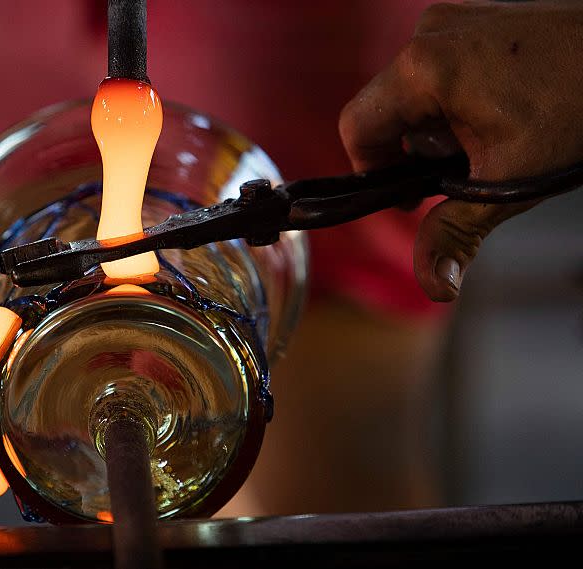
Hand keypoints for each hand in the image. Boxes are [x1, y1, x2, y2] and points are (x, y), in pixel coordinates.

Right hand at [339, 1, 582, 300]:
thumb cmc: (580, 104)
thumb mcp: (510, 181)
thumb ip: (457, 231)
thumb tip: (434, 284)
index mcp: (424, 69)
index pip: (358, 128)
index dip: (372, 171)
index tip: (410, 195)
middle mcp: (429, 34)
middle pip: (385, 112)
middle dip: (416, 151)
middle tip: (463, 168)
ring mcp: (452, 20)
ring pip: (413, 94)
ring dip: (437, 128)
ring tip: (488, 139)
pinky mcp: (472, 18)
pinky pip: (439, 71)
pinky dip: (456, 102)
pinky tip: (497, 113)